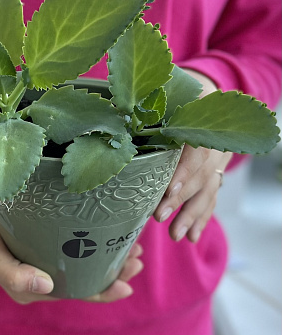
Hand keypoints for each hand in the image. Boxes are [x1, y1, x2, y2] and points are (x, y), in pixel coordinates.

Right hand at [0, 197, 143, 303]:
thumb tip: (46, 286)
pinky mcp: (48, 235)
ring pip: (85, 261)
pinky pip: (77, 243)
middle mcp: (44, 272)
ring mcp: (47, 254)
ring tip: (133, 248)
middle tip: (137, 259)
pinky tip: (111, 232)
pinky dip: (96, 240)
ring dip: (110, 256)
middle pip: (86, 277)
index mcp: (33, 285)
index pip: (75, 292)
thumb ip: (13, 275)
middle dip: (114, 271)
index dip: (102, 291)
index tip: (127, 284)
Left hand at [153, 69, 231, 242]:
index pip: (196, 151)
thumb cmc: (175, 99)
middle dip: (180, 199)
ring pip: (208, 191)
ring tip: (176, 236)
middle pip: (201, 175)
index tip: (169, 190)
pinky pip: (211, 198)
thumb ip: (146, 110)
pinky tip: (192, 237)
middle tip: (160, 216)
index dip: (184, 172)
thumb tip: (117, 118)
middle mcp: (213, 145)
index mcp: (200, 123)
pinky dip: (202, 218)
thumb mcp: (164, 97)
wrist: (204, 100)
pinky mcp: (215, 176)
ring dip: (192, 215)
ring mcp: (217, 162)